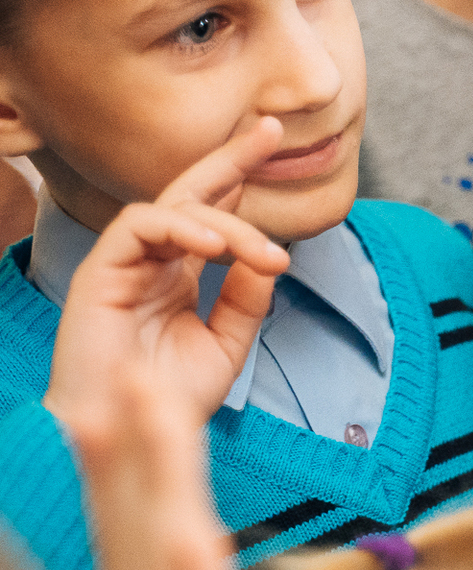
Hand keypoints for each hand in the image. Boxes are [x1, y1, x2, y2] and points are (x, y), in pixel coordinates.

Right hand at [44, 120, 291, 427]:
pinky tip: (214, 247)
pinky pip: (138, 226)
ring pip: (175, 209)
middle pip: (190, 192)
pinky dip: (180, 228)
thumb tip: (269, 258)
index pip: (213, 213)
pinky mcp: (98, 272)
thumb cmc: (168, 398)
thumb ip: (246, 302)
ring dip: (227, 224)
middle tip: (270, 132)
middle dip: (231, 159)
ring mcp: (124, 264)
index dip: (242, 180)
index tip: (278, 148)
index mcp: (179, 274)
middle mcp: (151, 261)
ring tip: (265, 253)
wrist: (129, 437)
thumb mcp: (225, 346)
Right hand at [70, 368, 336, 569]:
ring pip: (153, 558)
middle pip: (130, 527)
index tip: (118, 390)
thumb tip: (209, 568)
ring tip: (130, 409)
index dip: (130, 461)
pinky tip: (185, 532)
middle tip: (106, 370)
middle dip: (122, 448)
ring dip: (143, 482)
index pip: (140, 529)